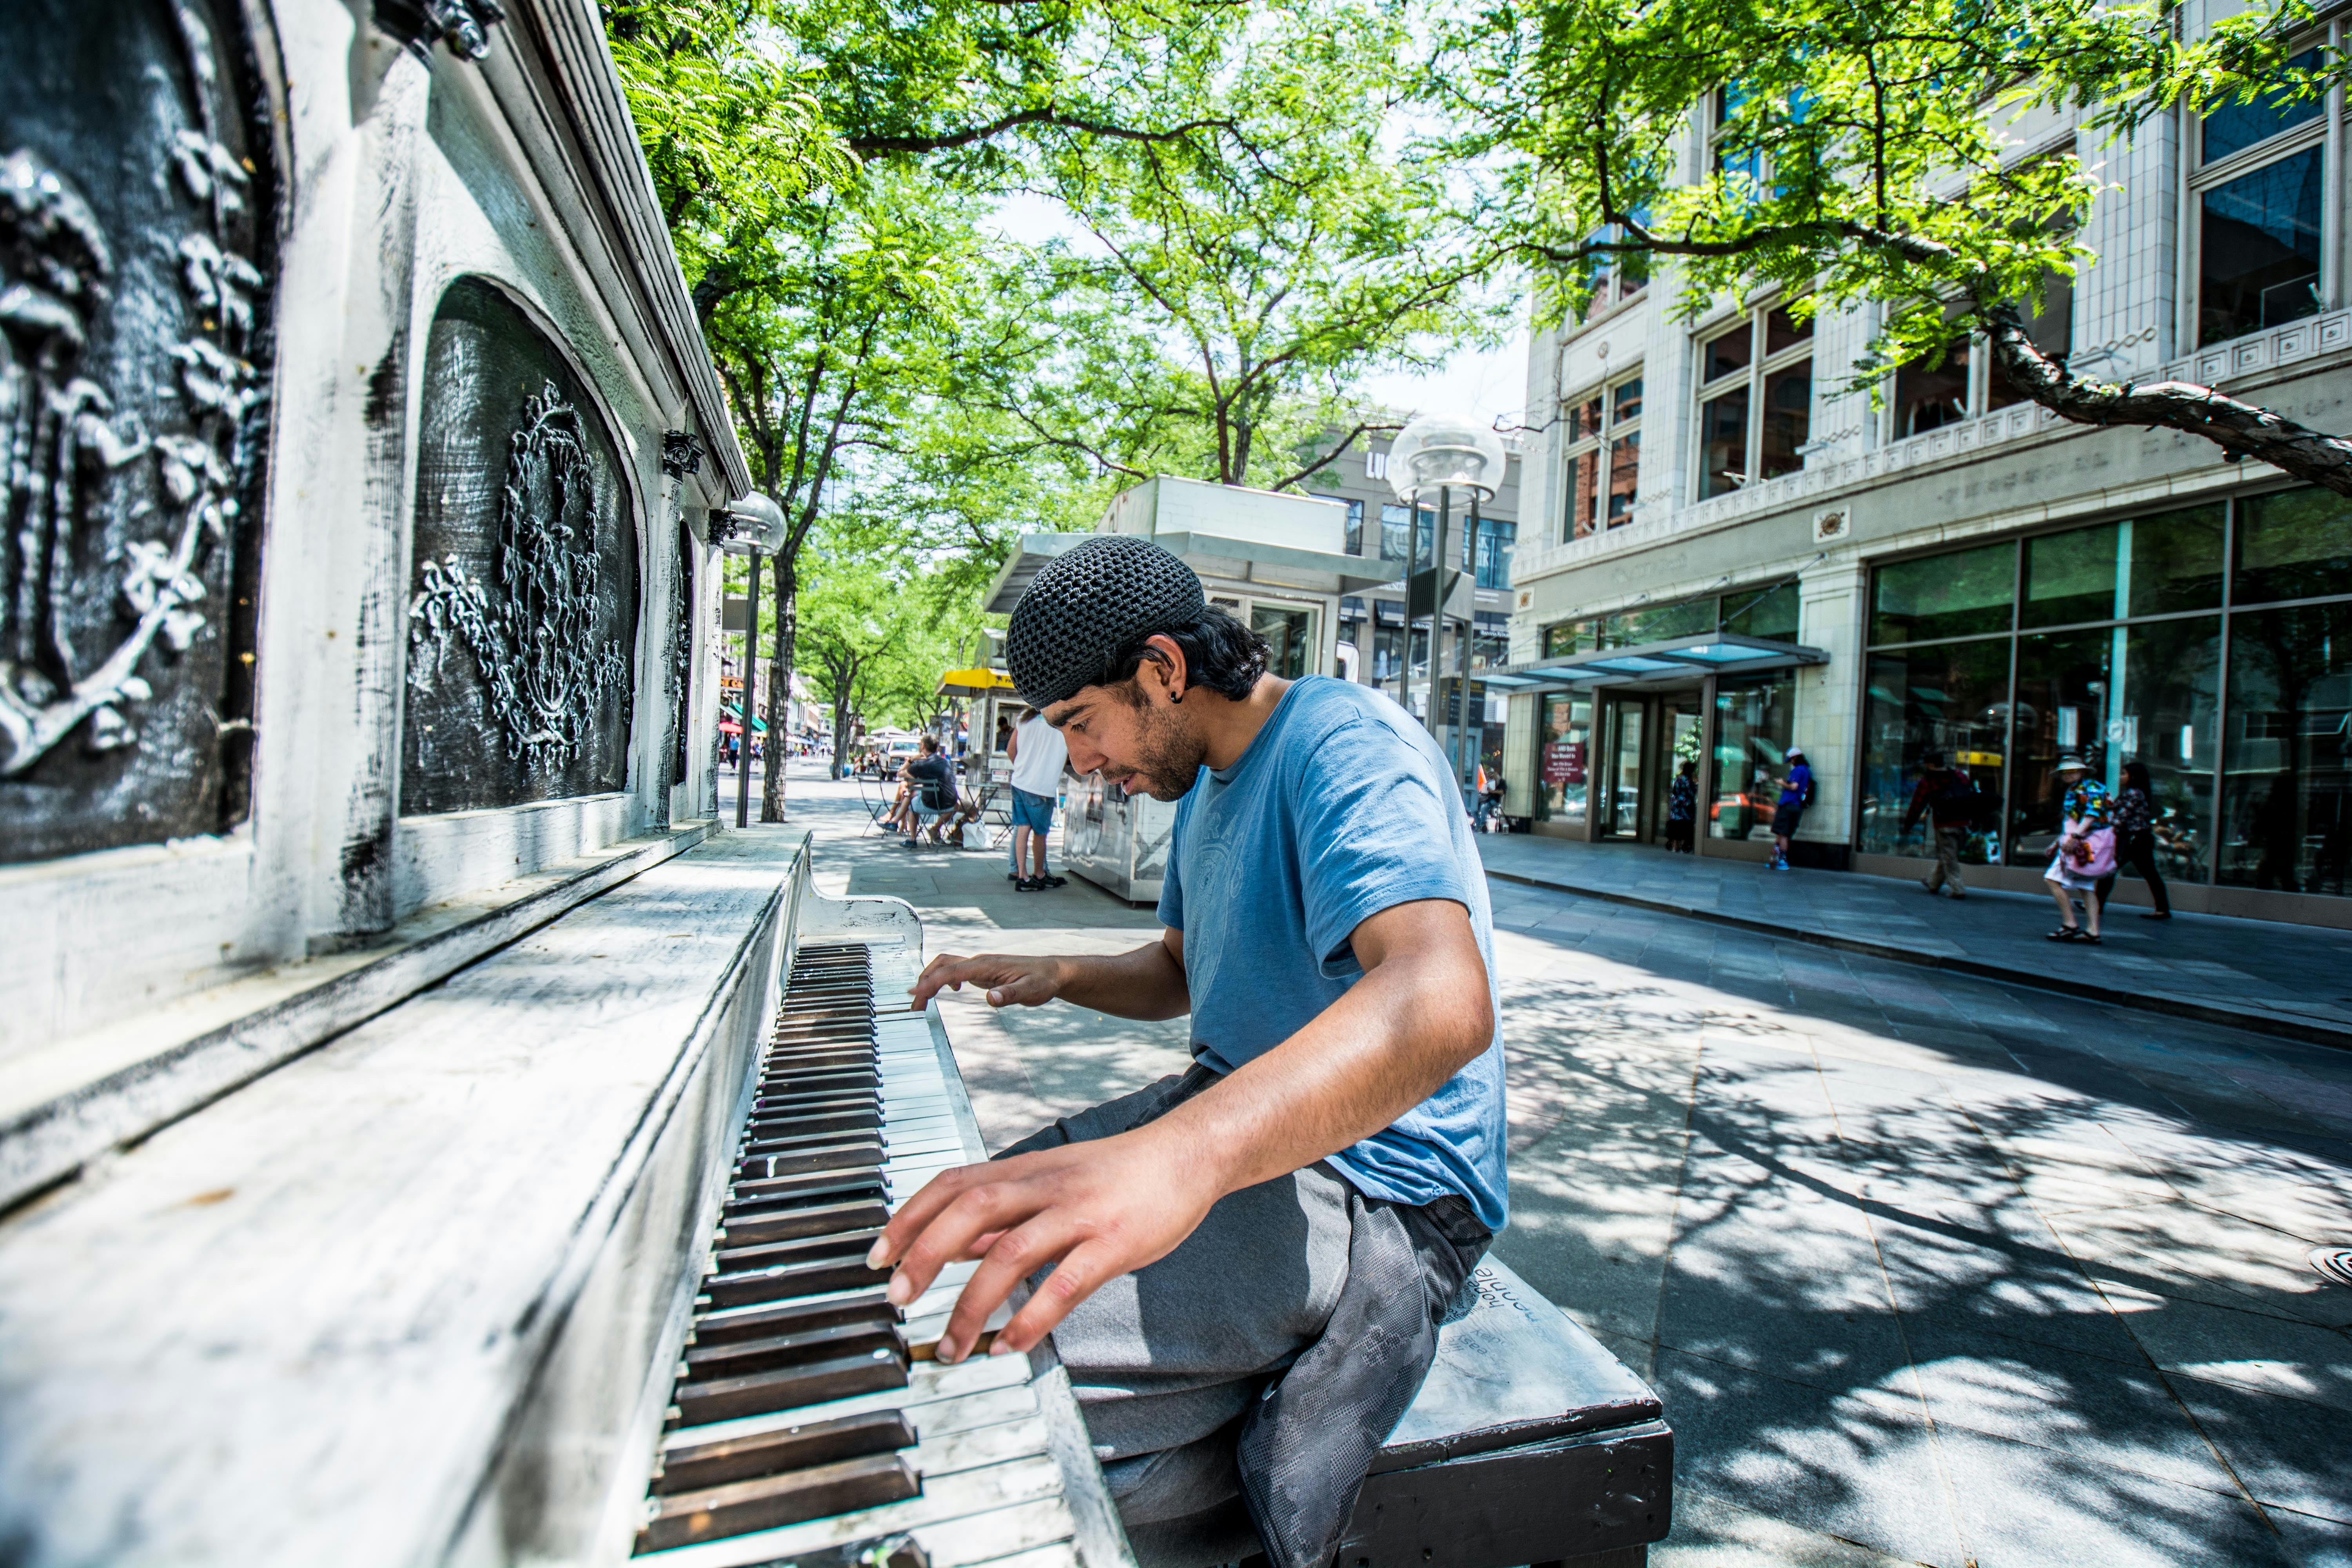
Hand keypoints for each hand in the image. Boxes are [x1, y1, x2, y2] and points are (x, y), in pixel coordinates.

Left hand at [864, 1123, 1220, 1362]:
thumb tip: (951, 1244)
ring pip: (1010, 1252)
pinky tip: (1008, 1344)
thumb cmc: (1116, 1174)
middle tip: (898, 1299)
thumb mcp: (1050, 1182)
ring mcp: (1079, 1213)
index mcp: (1024, 1169)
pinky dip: (1029, 1318)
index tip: (877, 1256)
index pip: (951, 1184)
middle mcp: (1044, 1185)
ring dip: (971, 1304)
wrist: (1187, 1154)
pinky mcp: (1113, 1242)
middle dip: (925, 1255)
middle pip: (969, 1210)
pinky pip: (1063, 1284)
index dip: (908, 1218)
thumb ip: (1002, 1213)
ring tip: (951, 1347)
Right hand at [911, 951, 1066, 1010]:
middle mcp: (980, 962)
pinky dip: (943, 978)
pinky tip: (948, 992)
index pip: (952, 971)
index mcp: (986, 965)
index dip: (931, 982)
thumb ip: (1010, 994)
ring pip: (947, 965)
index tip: (916, 994)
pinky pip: (956, 970)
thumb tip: (991, 999)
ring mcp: (980, 965)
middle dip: (924, 981)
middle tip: (915, 1004)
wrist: (1053, 972)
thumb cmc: (1042, 981)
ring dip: (931, 979)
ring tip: (922, 1000)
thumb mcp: (1031, 991)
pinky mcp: (983, 971)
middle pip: (943, 964)